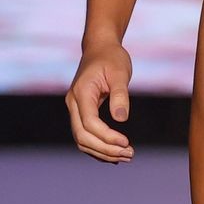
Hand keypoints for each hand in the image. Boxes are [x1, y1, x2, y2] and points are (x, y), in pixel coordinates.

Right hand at [65, 42, 133, 162]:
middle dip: (105, 149)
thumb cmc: (111, 58)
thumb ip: (120, 95)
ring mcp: (75, 109)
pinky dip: (99, 148)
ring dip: (102, 151)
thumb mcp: (120, 72)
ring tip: (126, 156)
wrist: (100, 48)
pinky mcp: (81, 113)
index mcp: (82, 93)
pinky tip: (116, 153)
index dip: (106, 137)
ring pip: (82, 140)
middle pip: (82, 136)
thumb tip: (121, 118)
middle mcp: (74, 103)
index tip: (126, 142)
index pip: (89, 123)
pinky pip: (86, 136)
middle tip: (129, 154)